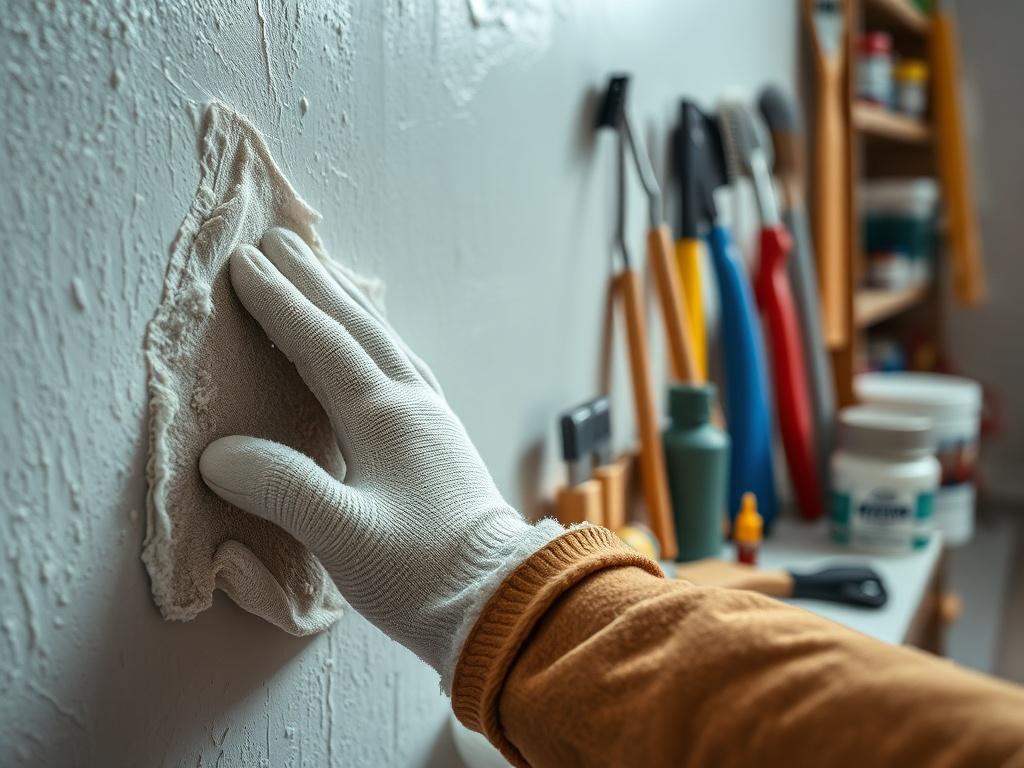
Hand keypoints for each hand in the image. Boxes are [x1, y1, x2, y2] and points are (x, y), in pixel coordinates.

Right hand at [199, 228, 561, 687]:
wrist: (498, 599)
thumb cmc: (420, 574)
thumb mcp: (341, 536)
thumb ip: (282, 487)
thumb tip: (220, 453)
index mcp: (384, 417)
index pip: (320, 345)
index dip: (280, 303)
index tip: (245, 264)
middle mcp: (411, 403)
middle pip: (356, 327)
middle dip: (314, 282)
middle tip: (279, 241)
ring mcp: (432, 416)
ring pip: (384, 340)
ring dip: (349, 302)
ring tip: (325, 272)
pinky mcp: (442, 437)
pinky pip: (403, 363)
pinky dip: (379, 336)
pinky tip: (378, 343)